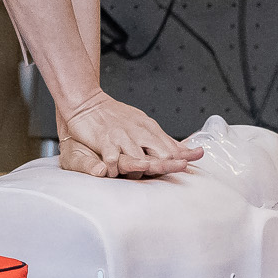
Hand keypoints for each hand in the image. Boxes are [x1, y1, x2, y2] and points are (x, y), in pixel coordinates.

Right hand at [60, 93, 200, 178]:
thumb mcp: (143, 123)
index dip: (182, 158)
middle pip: (161, 153)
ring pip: (139, 159)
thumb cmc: (115, 115)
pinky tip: (114, 173)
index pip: (171, 147)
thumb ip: (163, 139)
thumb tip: (188, 150)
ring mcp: (122, 137)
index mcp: (149, 128)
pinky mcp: (105, 140)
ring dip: (141, 170)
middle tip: (174, 172)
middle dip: (168, 166)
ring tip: (139, 175)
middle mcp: (138, 132)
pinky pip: (113, 158)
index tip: (191, 164)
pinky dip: (115, 168)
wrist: (86, 102)